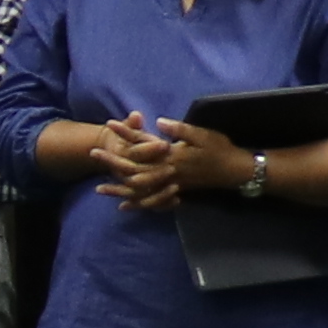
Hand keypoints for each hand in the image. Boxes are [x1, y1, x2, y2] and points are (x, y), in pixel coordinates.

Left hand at [91, 116, 219, 212]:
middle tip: (93, 154)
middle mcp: (167, 170)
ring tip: (99, 188)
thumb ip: (179, 129)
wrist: (234, 171)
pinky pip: (153, 201)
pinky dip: (137, 204)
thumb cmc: (220, 149)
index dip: (126, 133)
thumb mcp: (201, 134)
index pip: (143, 142)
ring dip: (119, 188)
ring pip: (140, 188)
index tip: (110, 124)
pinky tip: (124, 206)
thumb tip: (158, 121)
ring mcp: (170, 183)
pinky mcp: (175, 190)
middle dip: (113, 161)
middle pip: (134, 167)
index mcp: (171, 153)